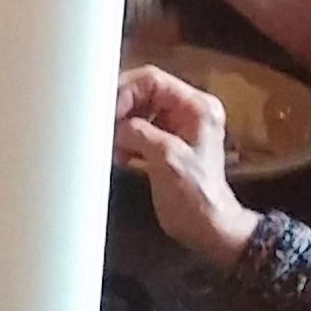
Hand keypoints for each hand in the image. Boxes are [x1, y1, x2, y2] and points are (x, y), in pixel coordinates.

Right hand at [114, 62, 261, 266]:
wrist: (209, 229)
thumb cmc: (196, 196)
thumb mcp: (165, 158)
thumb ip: (138, 132)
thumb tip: (113, 123)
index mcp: (197, 107)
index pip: (153, 81)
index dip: (125, 90)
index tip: (104, 109)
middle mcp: (189, 111)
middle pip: (144, 93)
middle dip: (121, 109)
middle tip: (101, 124)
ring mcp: (179, 128)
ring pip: (139, 112)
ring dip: (121, 127)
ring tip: (111, 144)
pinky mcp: (168, 145)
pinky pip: (139, 131)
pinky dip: (126, 141)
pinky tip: (119, 156)